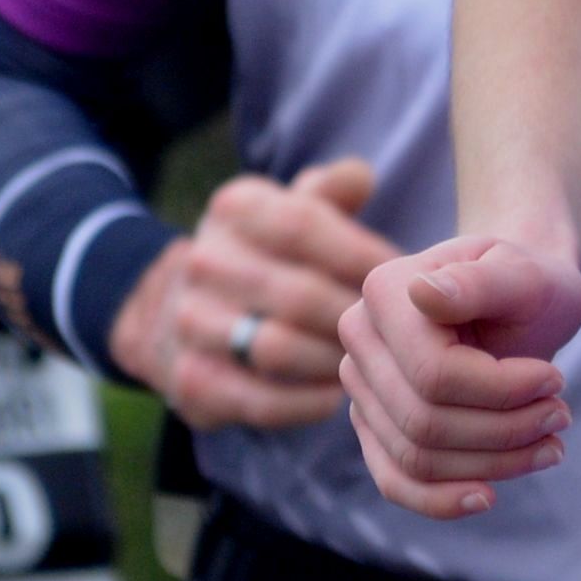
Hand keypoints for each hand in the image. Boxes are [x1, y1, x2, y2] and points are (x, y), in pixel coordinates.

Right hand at [108, 156, 398, 430]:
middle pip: (299, 295)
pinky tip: (337, 395)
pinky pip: (261, 401)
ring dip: (335, 361)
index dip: (362, 255)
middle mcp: (204, 262)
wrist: (176, 309)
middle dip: (356, 316)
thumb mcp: (290, 206)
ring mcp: (190, 325)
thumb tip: (362, 177)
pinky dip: (308, 403)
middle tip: (398, 332)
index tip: (404, 279)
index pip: (304, 226)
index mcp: (235, 209)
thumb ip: (331, 189)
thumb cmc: (267, 251)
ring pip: (279, 351)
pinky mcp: (191, 382)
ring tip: (371, 362)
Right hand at [338, 233, 580, 517]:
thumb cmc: (530, 281)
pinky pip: (395, 480)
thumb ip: (480, 282)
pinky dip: (441, 499)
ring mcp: (362, 386)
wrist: (521, 297)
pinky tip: (488, 496)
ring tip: (549, 444)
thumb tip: (423, 293)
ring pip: (416, 458)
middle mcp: (360, 339)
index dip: (502, 391)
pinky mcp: (375, 425)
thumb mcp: (525, 275)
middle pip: (425, 422)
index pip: (436, 374)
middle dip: (504, 431)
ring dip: (490, 464)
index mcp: (385, 292)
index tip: (557, 381)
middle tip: (561, 417)